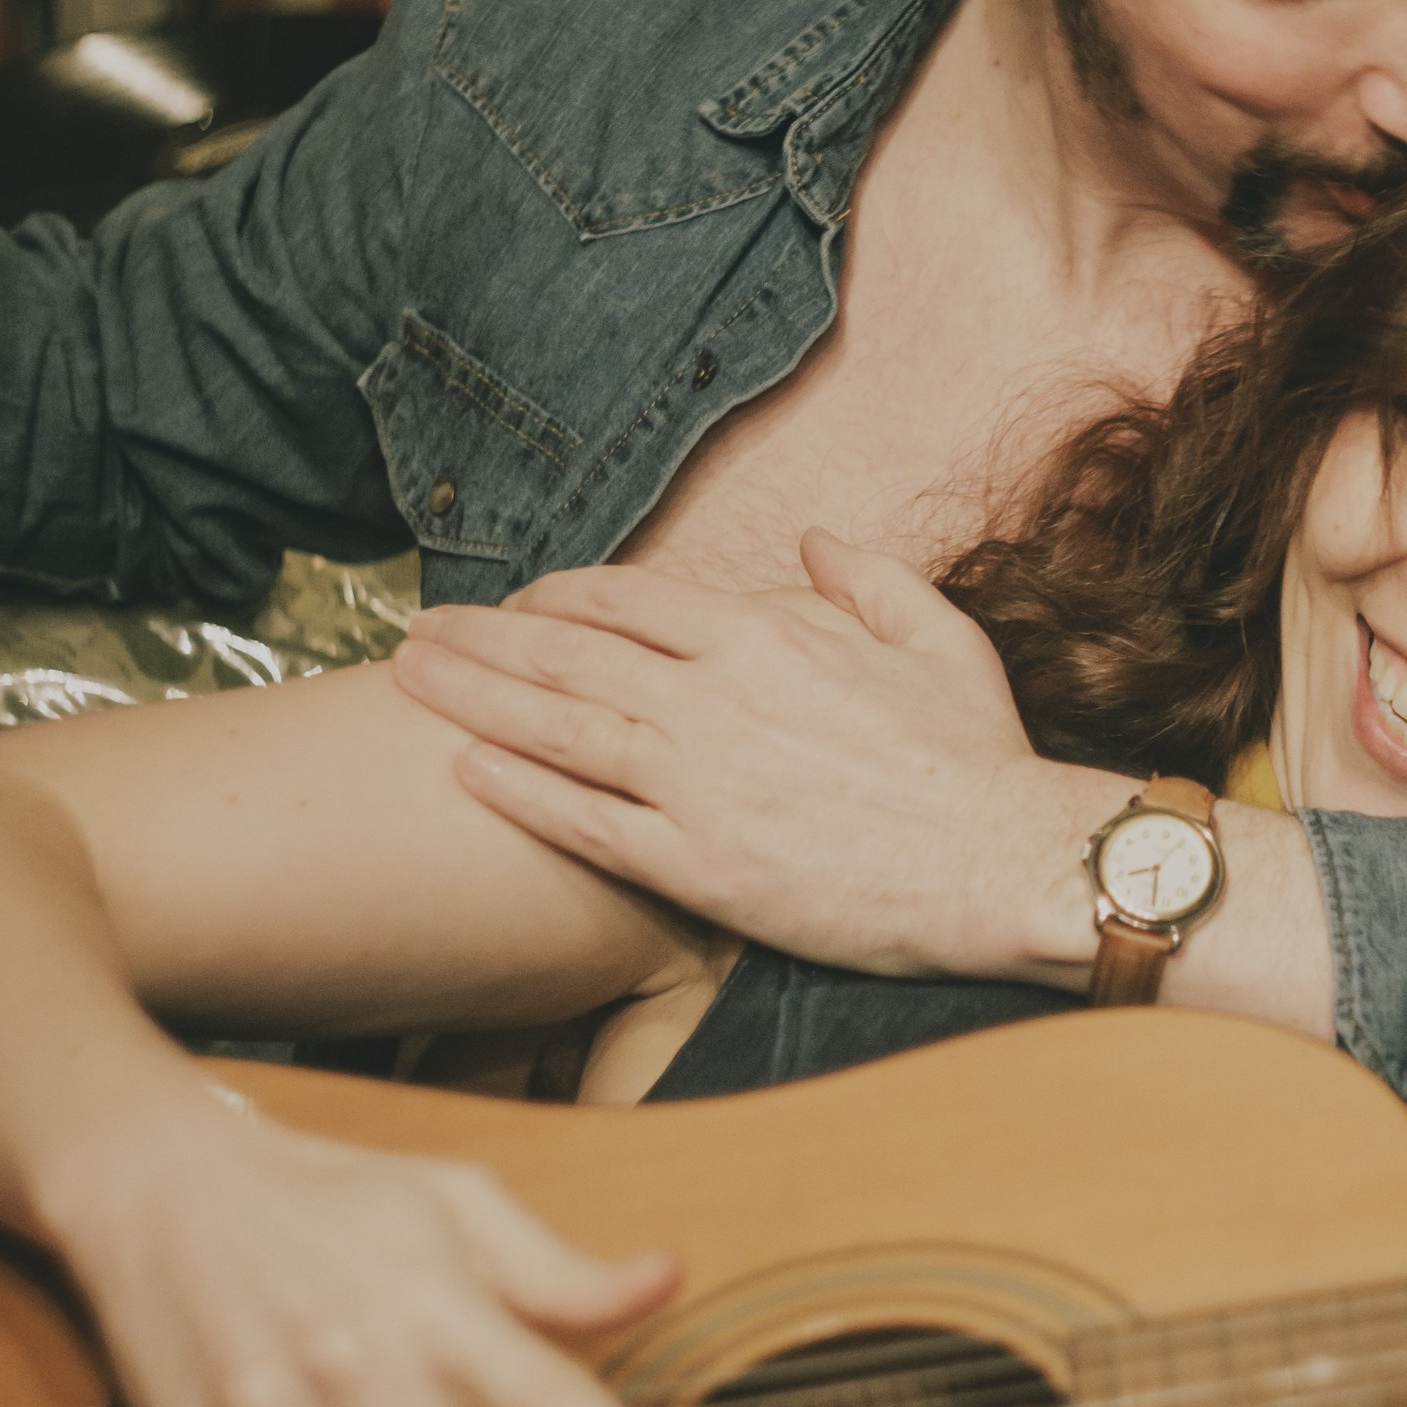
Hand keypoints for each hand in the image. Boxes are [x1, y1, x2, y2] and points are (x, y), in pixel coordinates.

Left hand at [392, 538, 1107, 981]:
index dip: (558, 597)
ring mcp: (696, 784)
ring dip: (473, 701)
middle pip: (567, 656)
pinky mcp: (697, 865)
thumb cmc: (976, 755)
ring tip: (409, 680)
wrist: (998, 861)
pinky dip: (519, 794)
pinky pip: (585, 823)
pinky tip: (466, 773)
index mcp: (763, 637)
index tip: (517, 603)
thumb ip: (865, 577)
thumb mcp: (936, 634)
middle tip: (416, 630)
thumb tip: (812, 541)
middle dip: (482, 639)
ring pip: (557, 730)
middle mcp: (712, 701)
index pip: (627, 600)